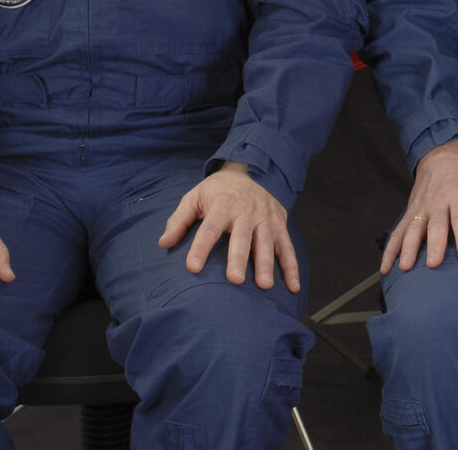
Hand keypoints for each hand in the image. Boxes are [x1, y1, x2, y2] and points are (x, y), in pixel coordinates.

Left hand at [158, 161, 299, 291]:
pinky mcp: (280, 225)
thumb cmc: (219, 190)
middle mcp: (246, 212)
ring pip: (267, 244)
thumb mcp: (194, 197)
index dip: (201, 248)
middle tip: (235, 280)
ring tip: (264, 286)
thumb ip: (179, 220)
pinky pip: (288, 248)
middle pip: (242, 238)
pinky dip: (292, 267)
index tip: (193, 267)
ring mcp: (266, 219)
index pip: (209, 229)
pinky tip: (293, 286)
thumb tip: (164, 243)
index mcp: (222, 206)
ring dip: (266, 265)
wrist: (251, 170)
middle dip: (239, 258)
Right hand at [383, 140, 457, 272]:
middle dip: (433, 245)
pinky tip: (385, 269)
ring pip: (411, 229)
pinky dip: (390, 250)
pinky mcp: (409, 213)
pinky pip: (396, 232)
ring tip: (405, 268)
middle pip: (435, 225)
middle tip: (433, 264)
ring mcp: (421, 208)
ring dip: (407, 248)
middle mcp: (438, 201)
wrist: (443, 157)